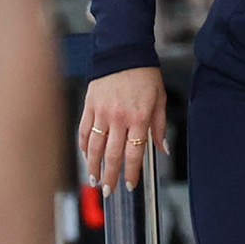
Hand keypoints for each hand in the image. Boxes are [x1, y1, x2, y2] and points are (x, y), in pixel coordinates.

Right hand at [78, 67, 166, 193]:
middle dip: (110, 176)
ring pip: (94, 146)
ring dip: (93, 166)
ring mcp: (101, 112)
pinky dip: (83, 146)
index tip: (129, 185)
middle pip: (112, 154)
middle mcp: (119, 117)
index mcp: (139, 116)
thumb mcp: (160, 98)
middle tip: (108, 191)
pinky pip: (83, 131)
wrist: (124, 52)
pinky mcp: (89, 106)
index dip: (131, 172)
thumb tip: (162, 149)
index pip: (134, 152)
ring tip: (94, 180)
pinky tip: (85, 156)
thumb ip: (160, 126)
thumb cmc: (145, 74)